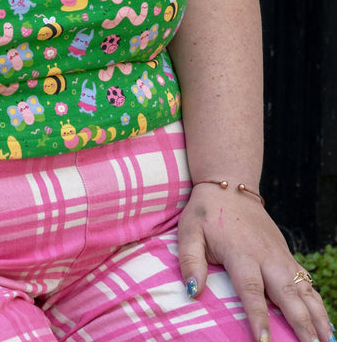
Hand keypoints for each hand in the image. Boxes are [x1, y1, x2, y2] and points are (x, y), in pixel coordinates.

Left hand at [178, 183, 332, 341]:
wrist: (230, 185)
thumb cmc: (206, 212)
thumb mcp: (189, 231)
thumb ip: (190, 260)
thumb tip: (193, 291)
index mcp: (241, 253)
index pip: (251, 290)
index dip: (259, 317)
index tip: (264, 341)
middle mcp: (266, 256)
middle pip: (287, 293)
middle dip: (301, 323)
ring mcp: (280, 255)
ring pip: (303, 289)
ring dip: (317, 316)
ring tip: (327, 341)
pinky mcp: (286, 254)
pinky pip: (306, 281)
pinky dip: (317, 301)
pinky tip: (325, 322)